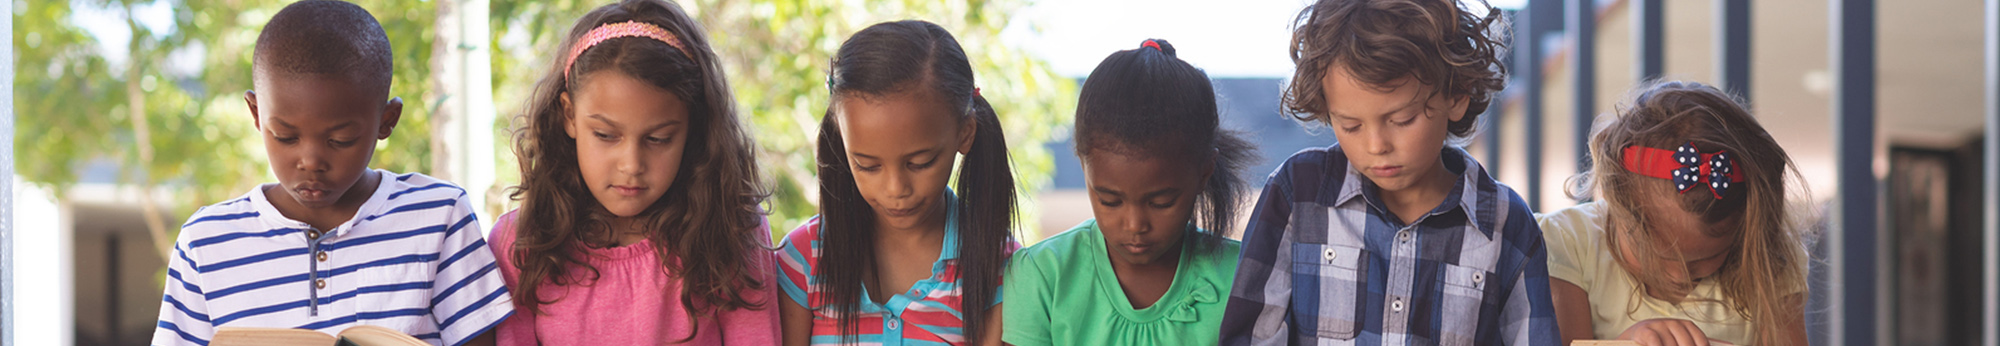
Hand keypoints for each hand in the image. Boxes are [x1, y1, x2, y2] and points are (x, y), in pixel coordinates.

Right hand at [1615, 318, 1733, 345]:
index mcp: (1685, 325)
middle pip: (1686, 345)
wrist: (1630, 339)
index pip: (1700, 340)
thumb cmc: (1657, 344)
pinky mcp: (1646, 330)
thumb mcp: (1673, 343)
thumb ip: (1687, 343)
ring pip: (1671, 345)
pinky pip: (1656, 343)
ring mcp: (1659, 325)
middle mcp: (1674, 323)